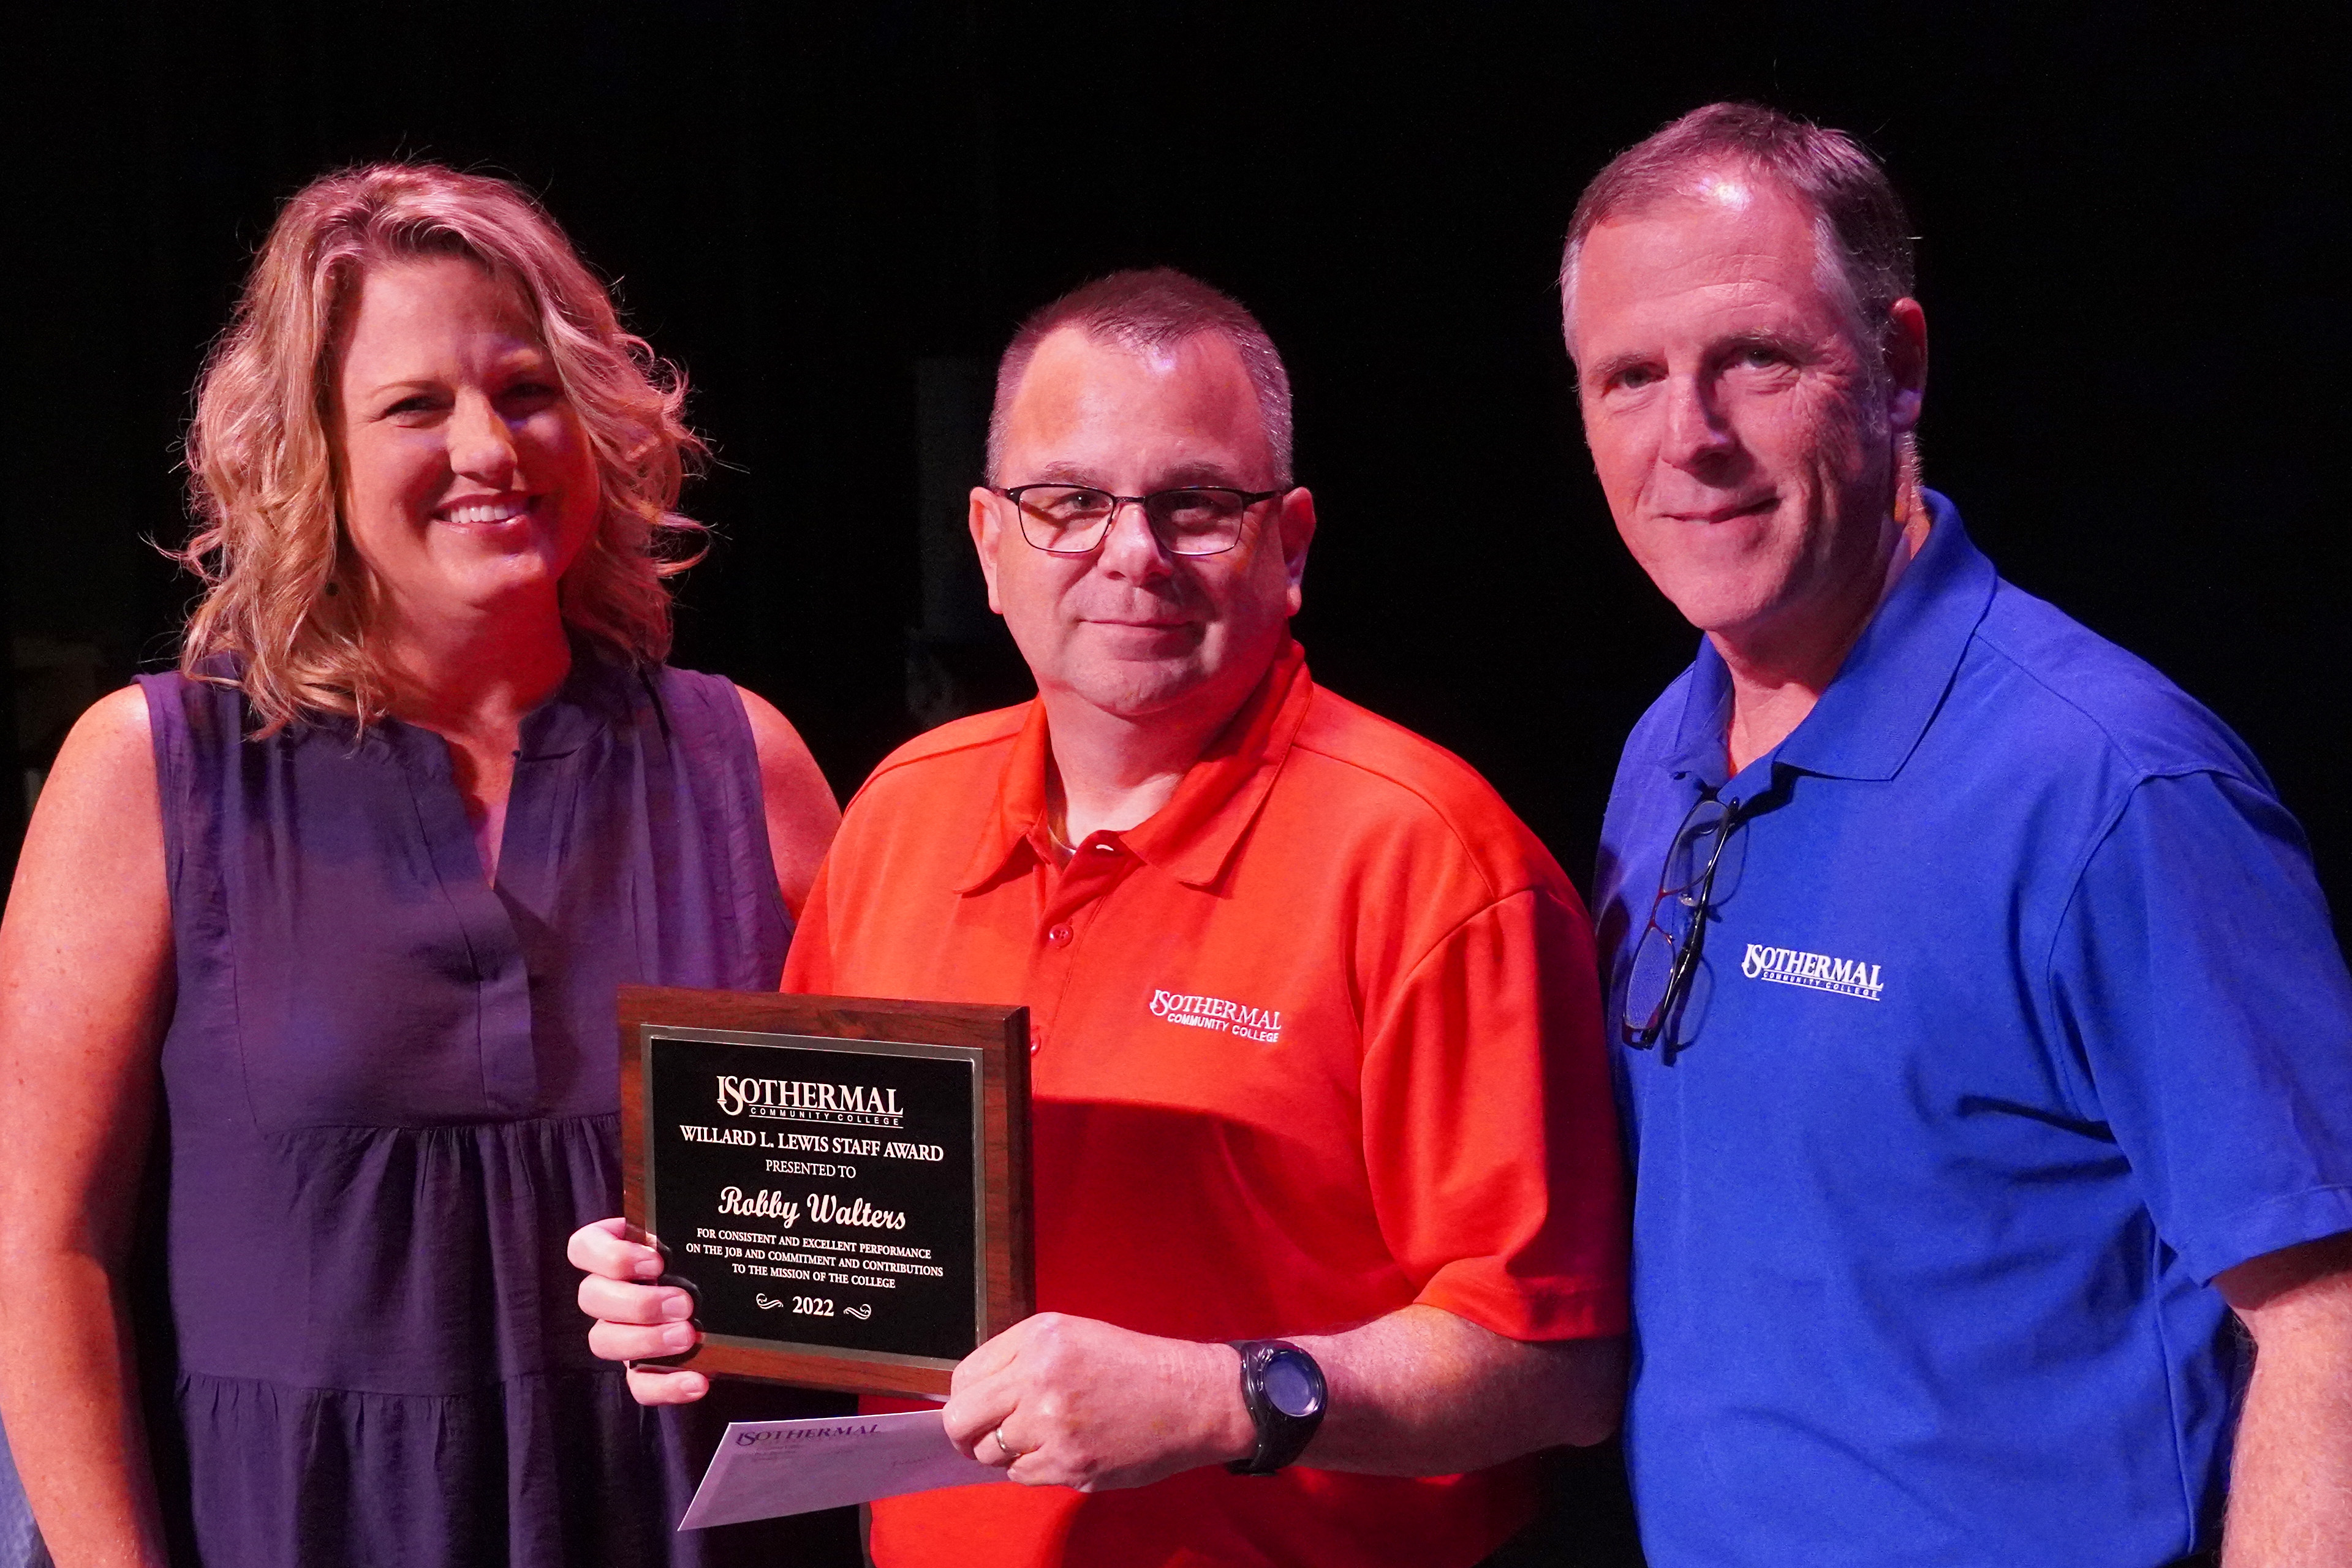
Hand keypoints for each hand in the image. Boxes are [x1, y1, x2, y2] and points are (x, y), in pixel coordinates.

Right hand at [566, 1216, 710, 1405]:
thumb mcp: (694, 1238)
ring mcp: (619, 1333)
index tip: (655, 1261)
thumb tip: (716, 1212)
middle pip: (591, 1297)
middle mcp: (609, 1293)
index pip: (583, 1248)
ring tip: (687, 1337)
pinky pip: (639, 1385)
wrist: (731, 1304)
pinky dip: (666, 1387)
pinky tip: (698, 1382)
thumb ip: (689, 1228)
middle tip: (682, 1303)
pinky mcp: (639, 1371)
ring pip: (603, 1341)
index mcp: (615, 1252)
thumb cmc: (703, 1259)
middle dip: (637, 1302)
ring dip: (645, 1340)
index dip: (611, 1256)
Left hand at [941, 1313, 1252, 1491]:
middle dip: (964, 1434)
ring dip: (1003, 1452)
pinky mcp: (1070, 1464)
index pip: (965, 1377)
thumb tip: (972, 1397)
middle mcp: (1040, 1377)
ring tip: (1035, 1440)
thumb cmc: (1131, 1366)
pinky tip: (1059, 1452)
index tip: (973, 1410)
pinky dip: (1031, 1468)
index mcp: (1039, 1338)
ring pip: (989, 1452)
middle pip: (963, 1418)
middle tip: (978, 1438)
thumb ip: (1019, 1358)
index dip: (963, 1399)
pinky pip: (1020, 1475)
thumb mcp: (1072, 1335)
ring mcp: (1054, 1425)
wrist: (1189, 1399)